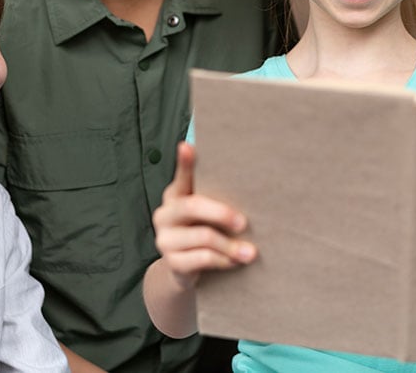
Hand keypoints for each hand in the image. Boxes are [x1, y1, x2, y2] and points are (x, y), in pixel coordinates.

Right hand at [152, 142, 256, 289]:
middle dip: (222, 214)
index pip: (180, 177)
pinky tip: (235, 262)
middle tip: (244, 223)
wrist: (184, 270)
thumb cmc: (201, 230)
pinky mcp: (172, 262)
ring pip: (203, 237)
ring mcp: (165, 240)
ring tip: (251, 252)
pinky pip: (202, 259)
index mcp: (174, 196)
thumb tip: (224, 163)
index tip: (187, 146)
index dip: (183, 163)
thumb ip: (214, 192)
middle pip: (193, 207)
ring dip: (231, 246)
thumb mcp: (204, 211)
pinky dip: (223, 260)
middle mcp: (164, 215)